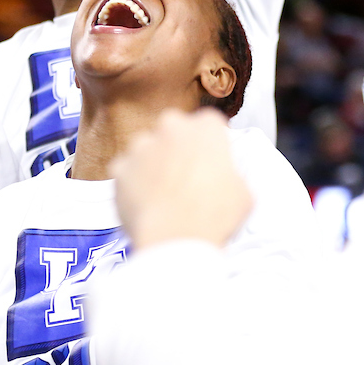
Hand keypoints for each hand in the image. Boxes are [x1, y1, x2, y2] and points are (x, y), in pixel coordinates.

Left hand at [111, 109, 253, 250]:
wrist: (175, 240)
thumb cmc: (213, 216)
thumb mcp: (243, 193)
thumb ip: (231, 175)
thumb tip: (225, 182)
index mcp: (206, 127)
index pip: (208, 123)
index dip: (209, 143)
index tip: (209, 160)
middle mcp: (171, 127)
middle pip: (173, 128)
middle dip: (177, 146)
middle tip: (185, 176)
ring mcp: (141, 146)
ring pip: (147, 148)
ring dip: (153, 164)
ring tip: (163, 193)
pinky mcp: (120, 167)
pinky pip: (127, 171)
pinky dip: (133, 183)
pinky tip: (145, 202)